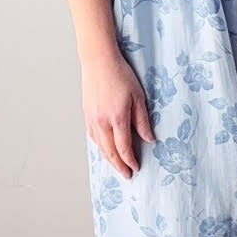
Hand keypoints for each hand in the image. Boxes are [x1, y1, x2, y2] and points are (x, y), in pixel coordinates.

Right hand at [81, 49, 154, 179]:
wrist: (98, 61)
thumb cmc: (120, 75)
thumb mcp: (138, 97)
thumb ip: (142, 120)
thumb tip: (148, 139)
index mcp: (117, 118)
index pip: (124, 147)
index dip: (130, 160)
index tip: (136, 168)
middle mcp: (102, 121)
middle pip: (110, 151)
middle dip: (119, 166)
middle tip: (127, 175)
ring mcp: (92, 119)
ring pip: (100, 146)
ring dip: (109, 158)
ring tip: (117, 166)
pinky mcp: (87, 114)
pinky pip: (93, 136)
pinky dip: (100, 146)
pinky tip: (105, 149)